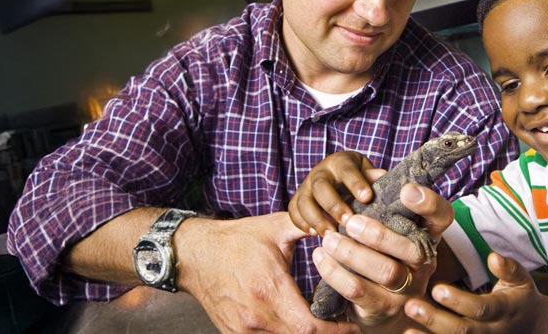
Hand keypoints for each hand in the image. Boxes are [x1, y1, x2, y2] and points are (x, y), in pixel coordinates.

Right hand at [175, 212, 357, 332]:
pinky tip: (296, 322)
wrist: (195, 254)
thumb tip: (339, 225)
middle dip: (325, 333)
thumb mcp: (275, 228)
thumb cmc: (237, 240)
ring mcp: (243, 329)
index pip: (309, 327)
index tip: (353, 326)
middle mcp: (256, 316)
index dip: (335, 331)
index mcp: (269, 289)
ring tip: (322, 321)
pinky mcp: (235, 333)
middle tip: (343, 323)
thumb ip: (308, 227)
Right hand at [290, 151, 386, 235]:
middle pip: (320, 186)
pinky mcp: (297, 200)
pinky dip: (302, 224)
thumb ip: (373, 177)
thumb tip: (382, 176)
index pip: (347, 170)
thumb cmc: (358, 178)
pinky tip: (315, 234)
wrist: (338, 180)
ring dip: (316, 219)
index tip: (367, 198)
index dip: (356, 183)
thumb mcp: (368, 173)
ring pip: (303, 201)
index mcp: (340, 162)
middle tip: (347, 221)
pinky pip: (293, 212)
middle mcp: (320, 172)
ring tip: (331, 234)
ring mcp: (306, 186)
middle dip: (334, 205)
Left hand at [313, 183, 455, 329]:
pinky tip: (320, 257)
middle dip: (379, 235)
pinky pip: (359, 290)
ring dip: (353, 253)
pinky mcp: (383, 308)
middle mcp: (424, 264)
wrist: (379, 306)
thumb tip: (375, 175)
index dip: (429, 203)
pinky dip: (335, 272)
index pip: (442, 217)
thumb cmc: (382, 255)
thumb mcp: (391, 231)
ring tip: (329, 239)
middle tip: (350, 222)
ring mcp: (407, 289)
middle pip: (412, 250)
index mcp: (428, 237)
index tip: (406, 190)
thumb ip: (387, 209)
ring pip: (386, 272)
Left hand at [403, 252, 545, 333]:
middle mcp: (492, 331)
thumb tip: (493, 257)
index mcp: (504, 310)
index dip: (459, 301)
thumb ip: (508, 269)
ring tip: (406, 330)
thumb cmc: (520, 299)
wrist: (535, 330)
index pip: (481, 308)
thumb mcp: (521, 281)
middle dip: (435, 320)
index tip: (437, 289)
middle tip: (410, 306)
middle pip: (463, 330)